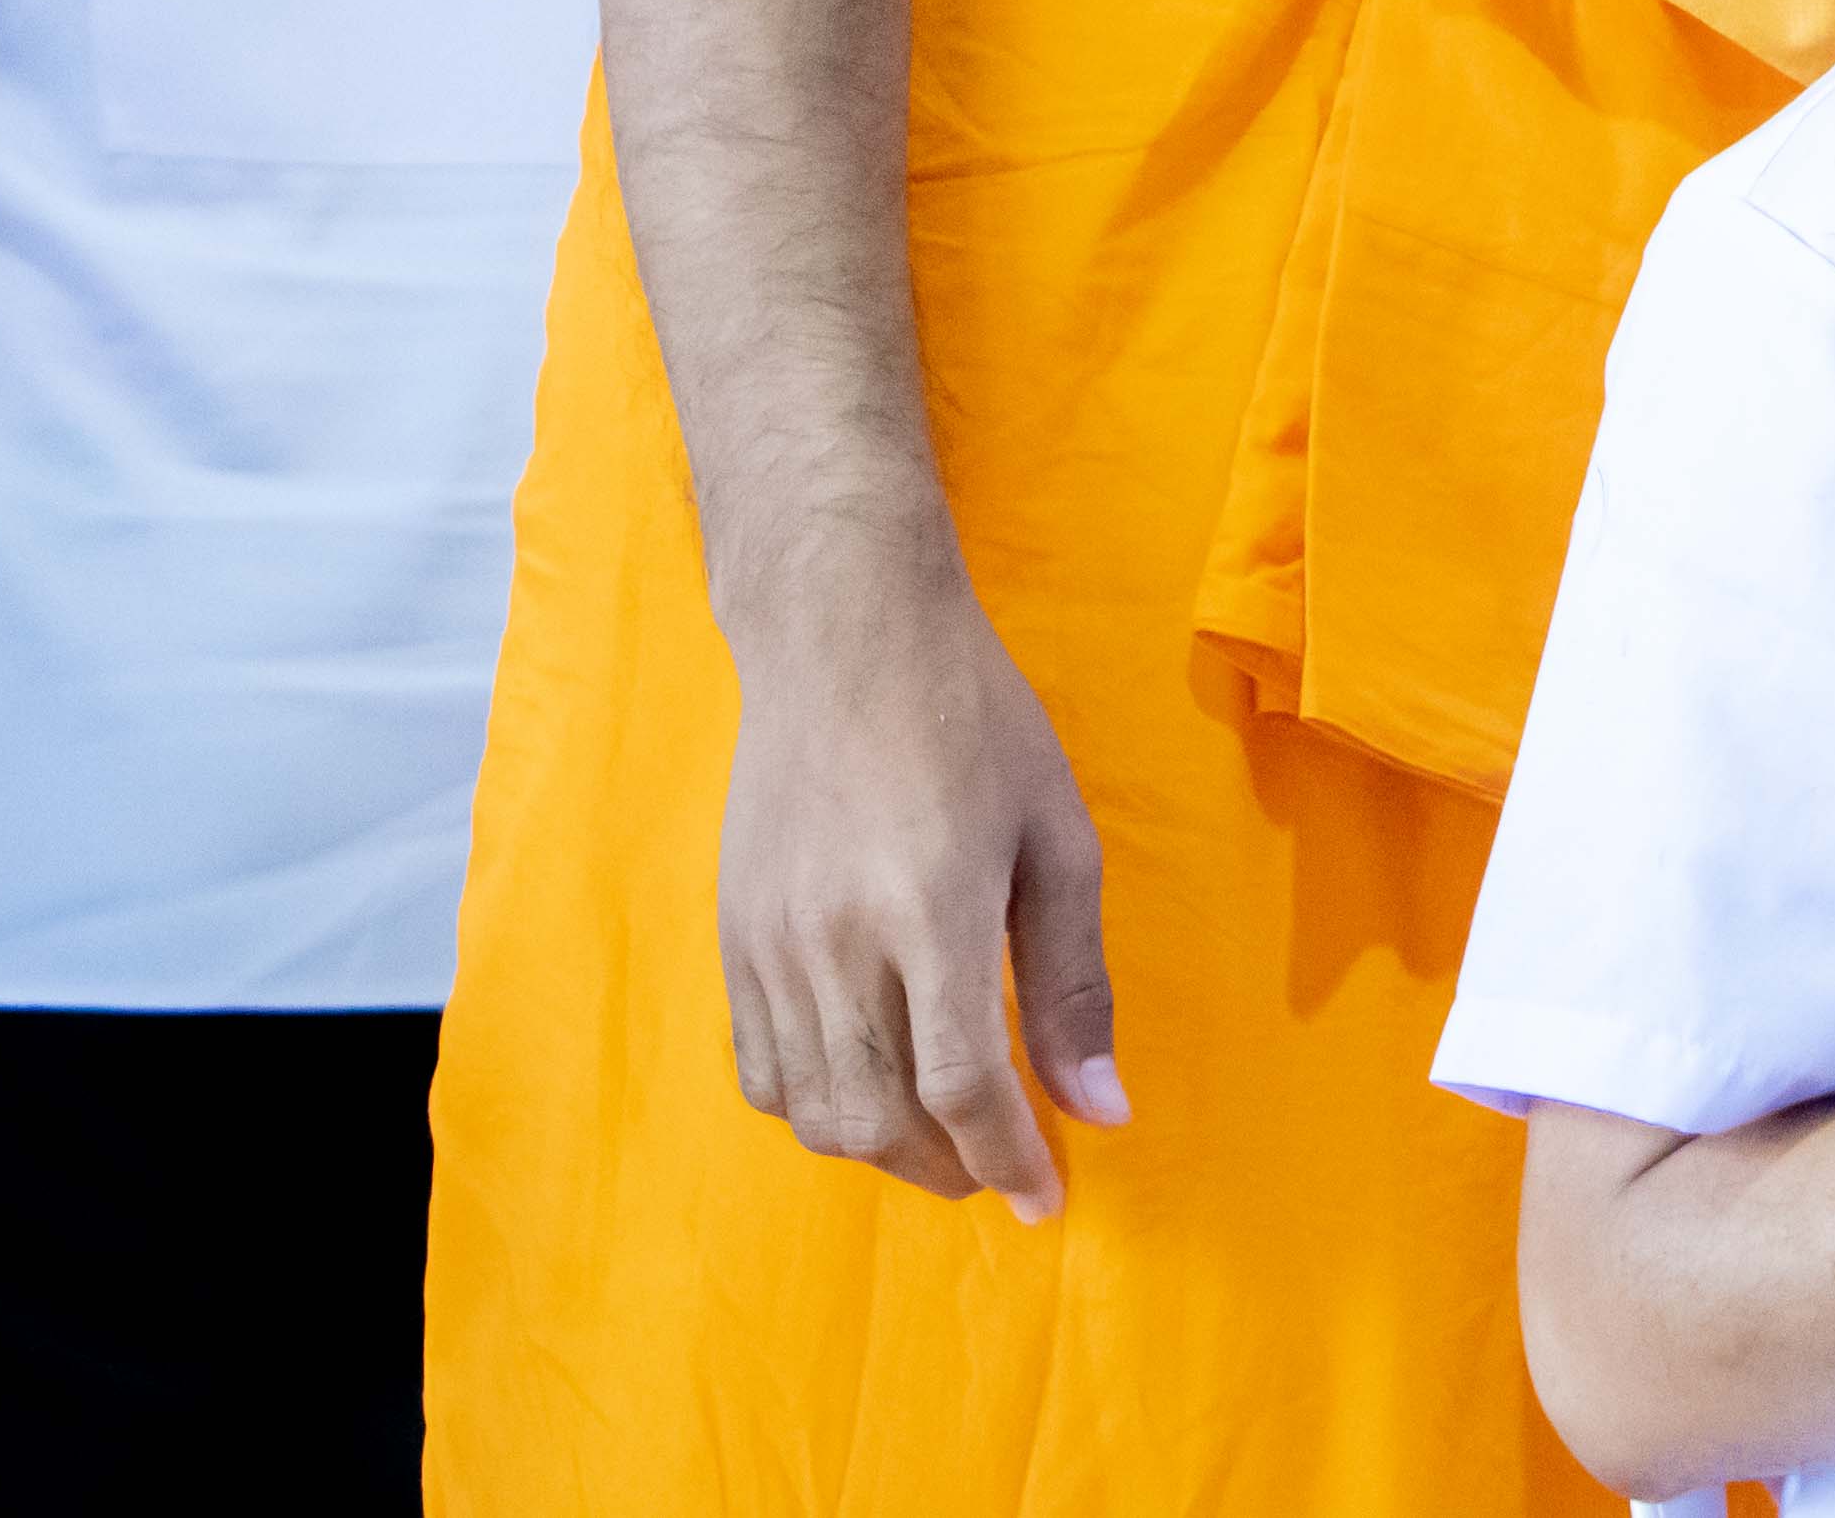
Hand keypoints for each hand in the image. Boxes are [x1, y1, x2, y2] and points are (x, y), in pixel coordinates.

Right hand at [714, 552, 1126, 1220]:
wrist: (843, 638)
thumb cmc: (972, 721)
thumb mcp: (1055, 838)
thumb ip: (1072, 981)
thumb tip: (1102, 1107)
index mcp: (929, 908)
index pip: (961, 1086)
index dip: (1008, 1159)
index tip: (1048, 1196)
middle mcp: (835, 938)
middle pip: (879, 1118)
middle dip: (951, 1169)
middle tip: (1005, 1169)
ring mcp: (769, 941)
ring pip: (813, 1110)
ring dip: (885, 1150)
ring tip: (947, 1139)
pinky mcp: (731, 935)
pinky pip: (761, 1069)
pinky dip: (817, 1108)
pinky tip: (871, 1089)